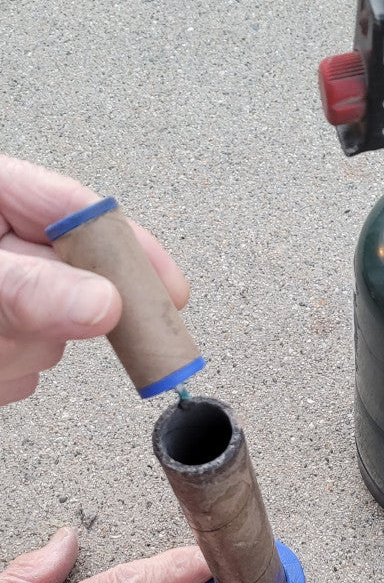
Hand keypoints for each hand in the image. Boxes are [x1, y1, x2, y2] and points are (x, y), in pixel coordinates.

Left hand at [0, 154, 189, 404]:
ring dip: (29, 348)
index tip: (169, 289)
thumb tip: (102, 303)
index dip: (130, 249)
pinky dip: (11, 372)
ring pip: (52, 327)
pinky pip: (27, 362)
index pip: (79, 210)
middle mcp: (2, 242)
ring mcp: (1, 293)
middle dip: (70, 311)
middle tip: (113, 333)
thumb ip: (28, 290)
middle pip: (75, 274)